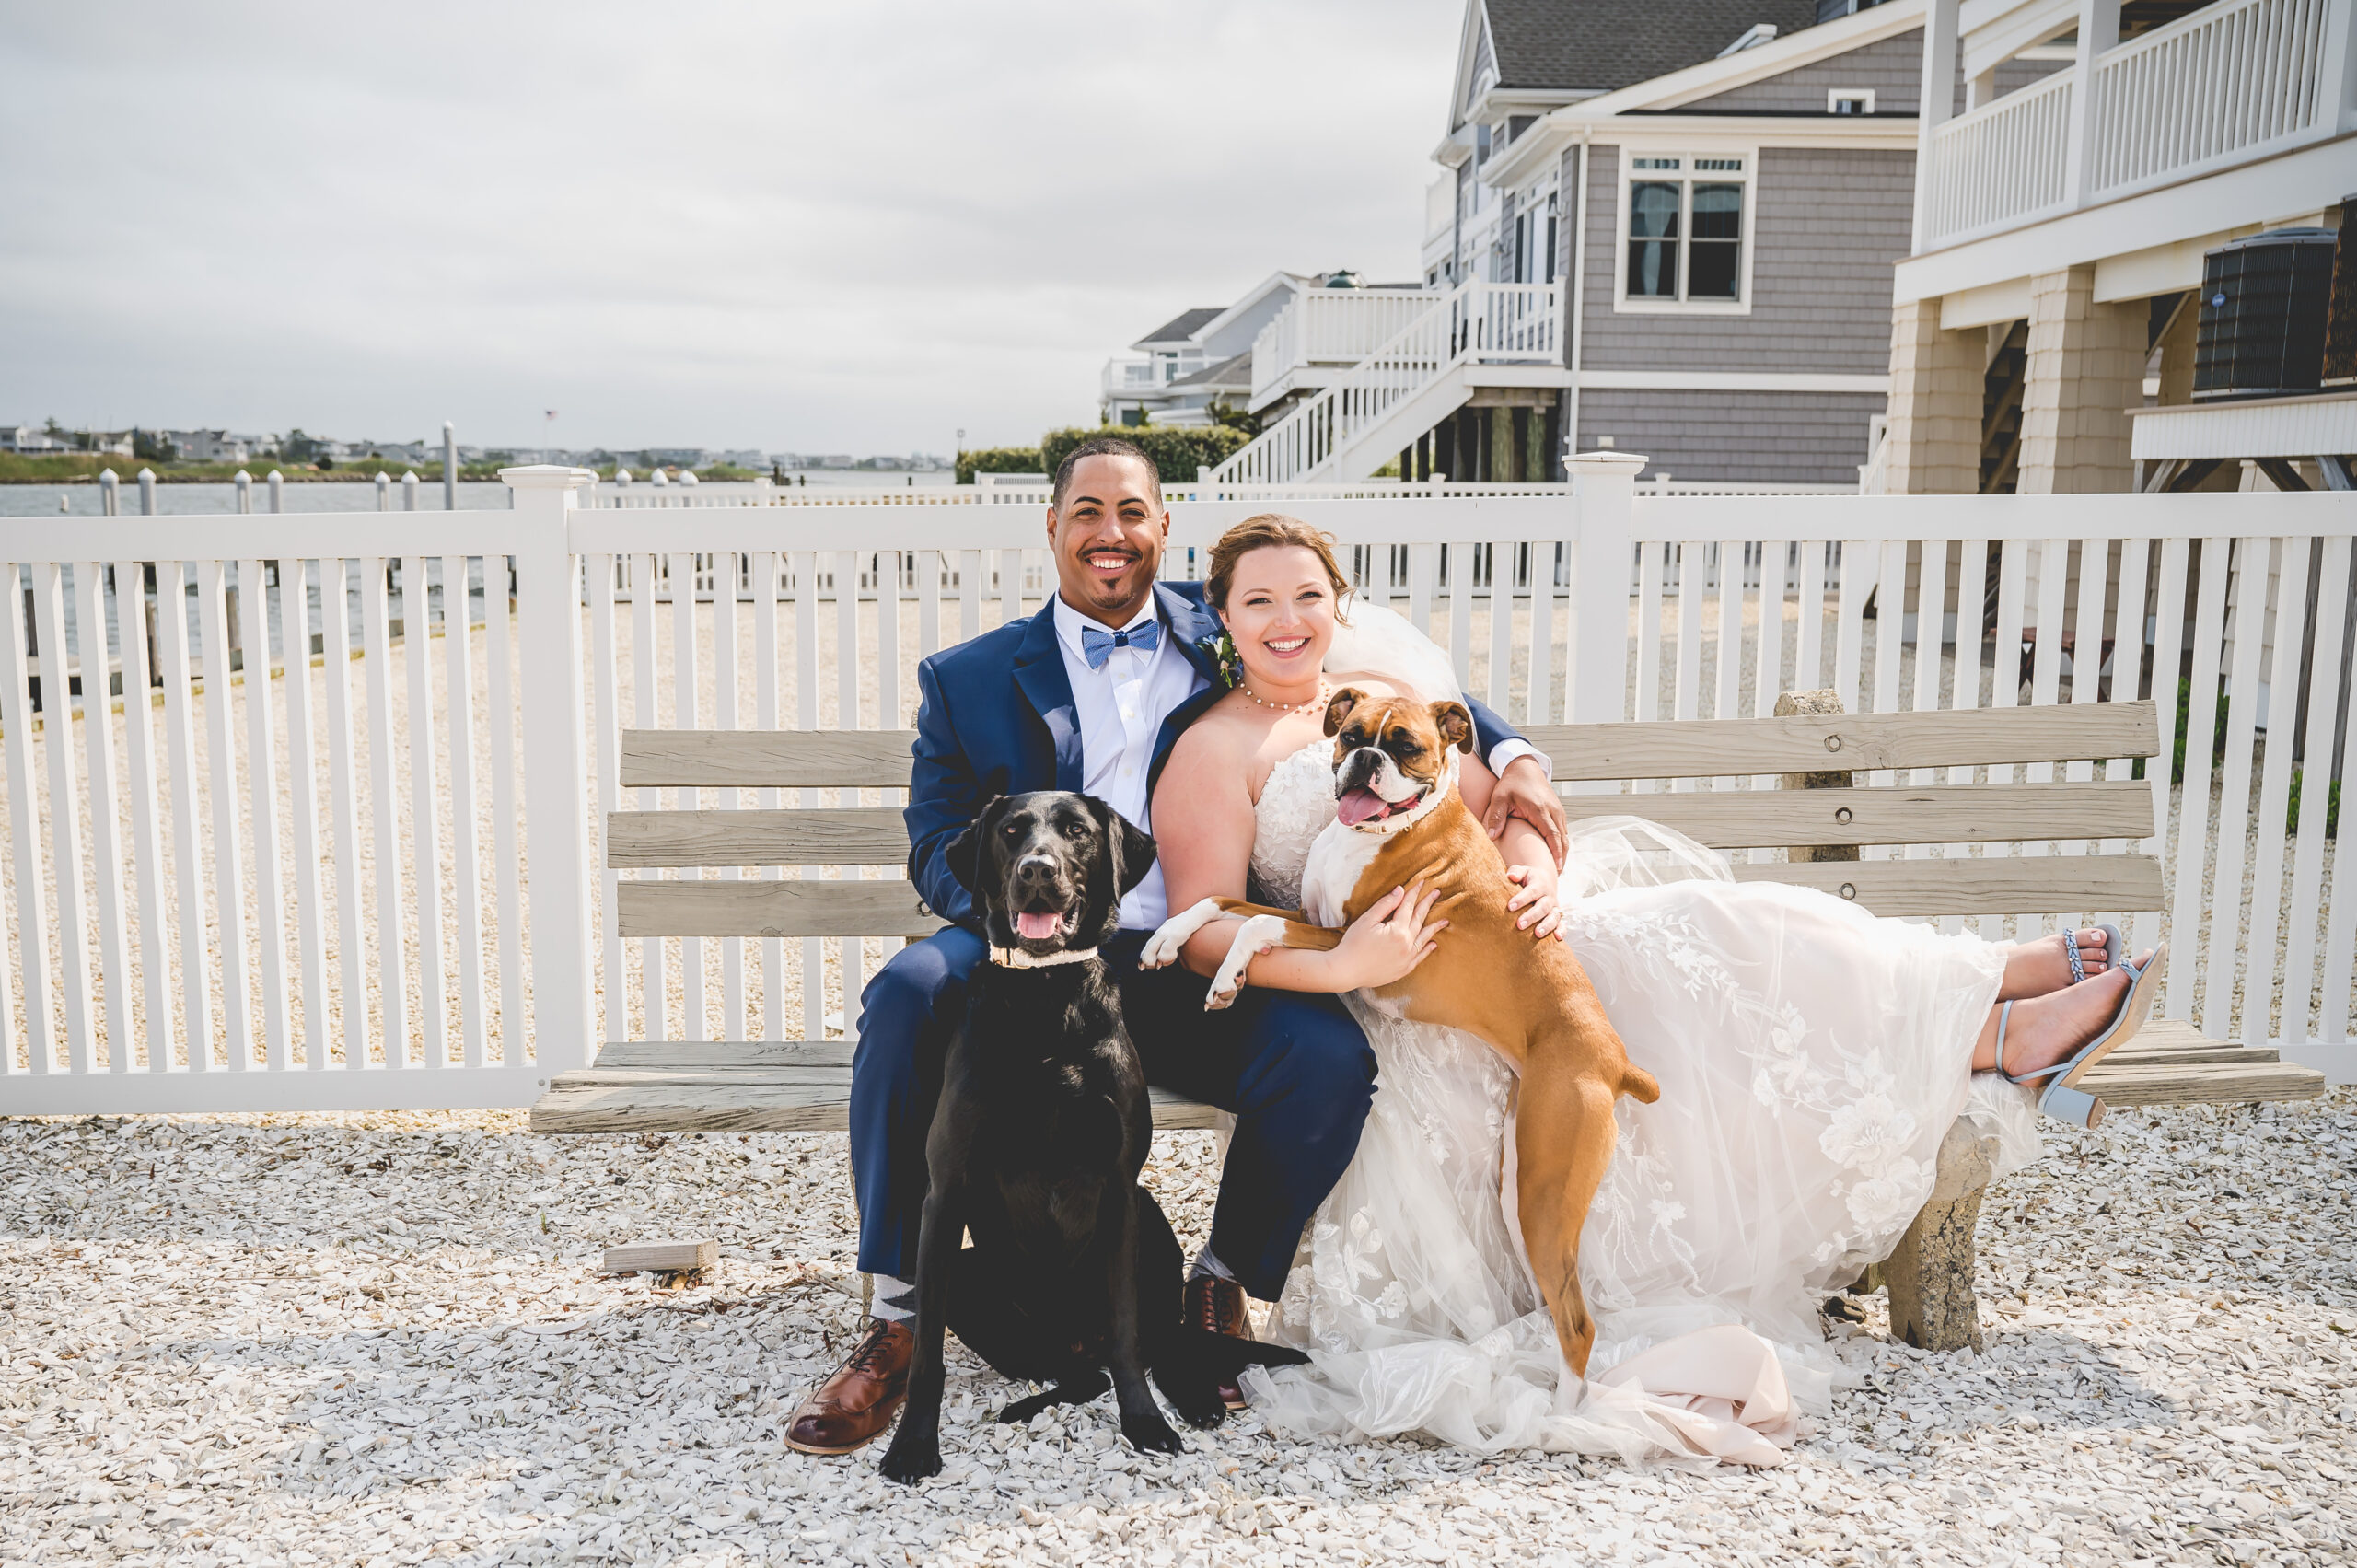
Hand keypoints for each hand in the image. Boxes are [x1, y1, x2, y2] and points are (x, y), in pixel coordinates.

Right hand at [1332, 880, 1446, 988]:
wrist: (1346, 971)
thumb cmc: (1353, 944)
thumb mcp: (1367, 920)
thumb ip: (1385, 905)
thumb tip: (1400, 891)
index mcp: (1397, 930)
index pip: (1408, 906)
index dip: (1414, 893)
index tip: (1422, 882)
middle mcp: (1406, 944)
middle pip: (1419, 919)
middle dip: (1428, 904)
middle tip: (1437, 893)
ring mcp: (1407, 958)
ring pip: (1424, 938)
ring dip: (1434, 927)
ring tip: (1445, 920)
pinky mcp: (1403, 969)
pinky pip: (1420, 957)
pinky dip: (1427, 950)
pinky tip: (1433, 944)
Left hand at [1485, 756, 1567, 867]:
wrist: (1524, 767)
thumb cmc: (1511, 783)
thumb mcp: (1500, 798)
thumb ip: (1496, 817)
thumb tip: (1491, 837)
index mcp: (1540, 810)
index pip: (1552, 835)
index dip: (1555, 853)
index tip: (1556, 868)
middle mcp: (1553, 811)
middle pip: (1562, 839)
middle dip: (1561, 858)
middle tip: (1556, 876)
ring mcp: (1558, 810)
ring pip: (1565, 835)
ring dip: (1562, 852)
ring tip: (1556, 869)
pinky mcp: (1558, 810)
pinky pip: (1563, 830)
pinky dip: (1561, 843)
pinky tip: (1555, 854)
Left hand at [1503, 864, 1564, 940]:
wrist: (1544, 881)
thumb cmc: (1528, 878)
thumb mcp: (1523, 871)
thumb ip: (1517, 872)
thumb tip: (1511, 876)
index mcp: (1539, 884)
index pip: (1531, 892)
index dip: (1521, 899)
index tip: (1510, 907)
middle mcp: (1549, 897)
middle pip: (1542, 907)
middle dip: (1531, 916)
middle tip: (1519, 925)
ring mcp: (1554, 907)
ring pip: (1553, 917)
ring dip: (1546, 926)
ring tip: (1537, 934)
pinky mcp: (1557, 917)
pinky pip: (1562, 924)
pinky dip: (1561, 931)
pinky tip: (1557, 938)